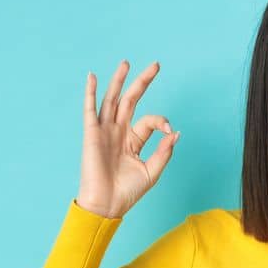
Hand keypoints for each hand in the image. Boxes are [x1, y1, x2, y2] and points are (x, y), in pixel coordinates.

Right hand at [78, 60, 179, 218]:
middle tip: (156, 64)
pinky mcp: (92, 135)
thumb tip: (176, 133)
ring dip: (118, 81)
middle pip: (131, 100)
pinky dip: (91, 93)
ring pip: (112, 100)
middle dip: (142, 82)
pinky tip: (93, 77)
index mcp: (133, 140)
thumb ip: (164, 151)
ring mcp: (105, 131)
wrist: (107, 204)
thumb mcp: (152, 170)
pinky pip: (90, 110)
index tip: (170, 131)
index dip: (163, 121)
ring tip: (126, 63)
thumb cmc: (128, 191)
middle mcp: (119, 132)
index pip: (151, 121)